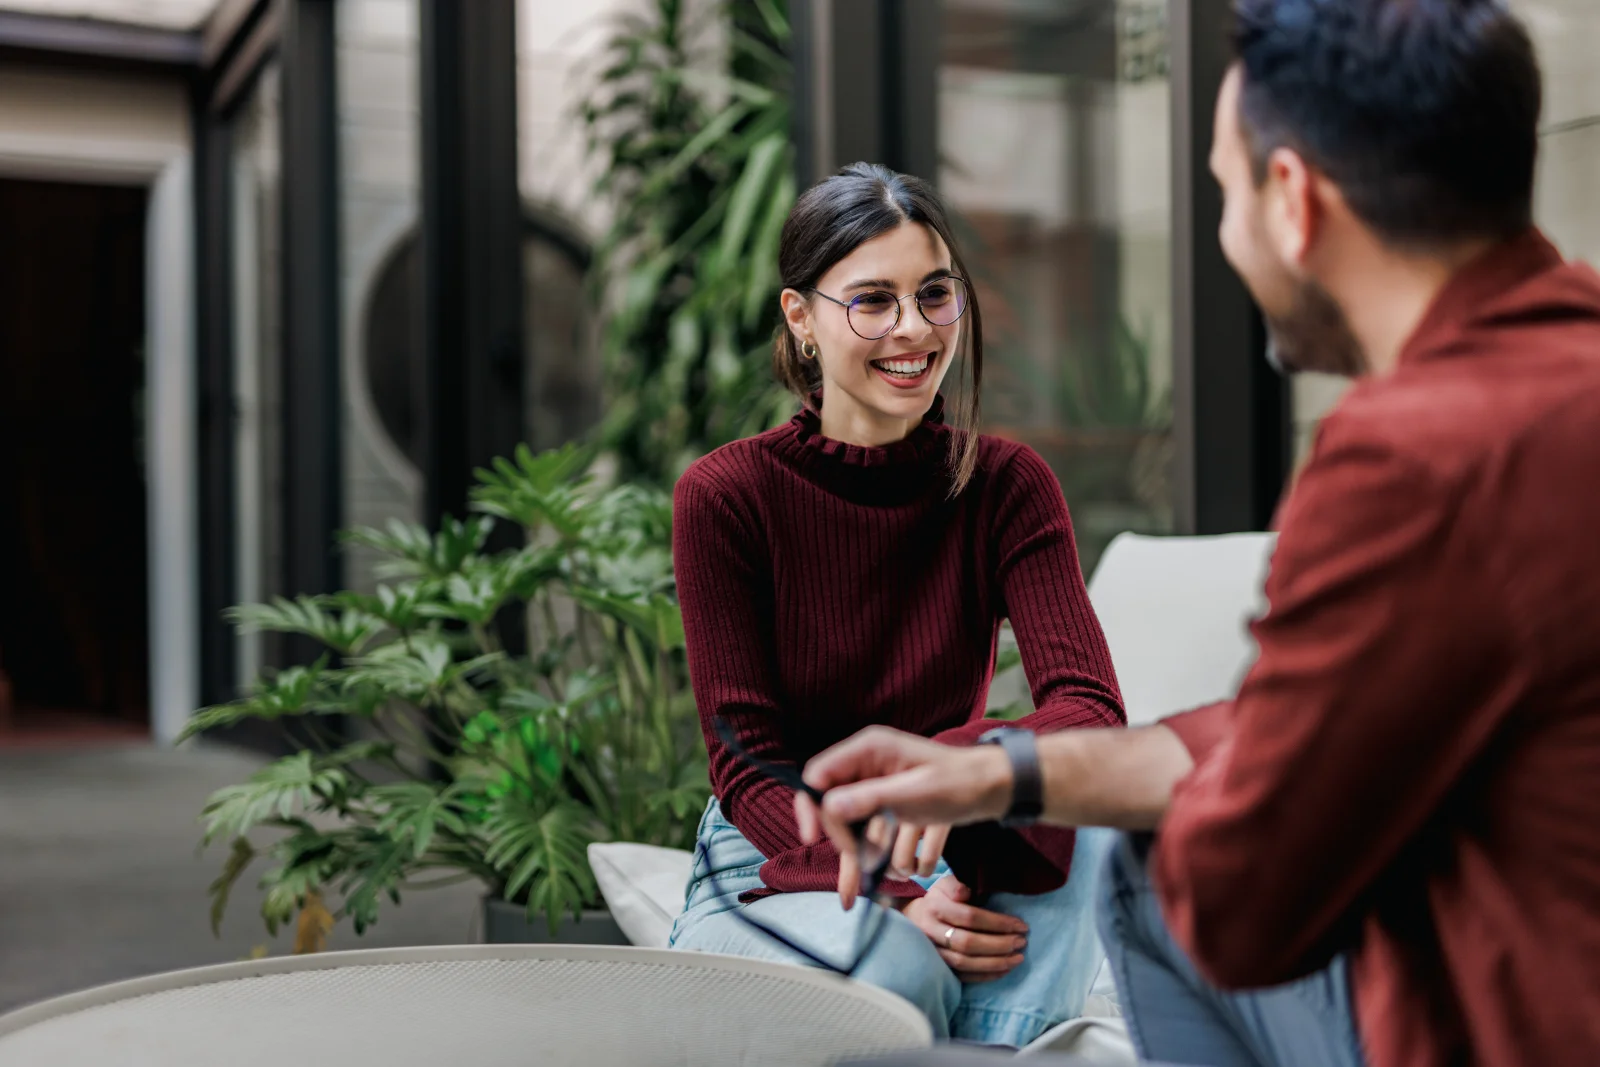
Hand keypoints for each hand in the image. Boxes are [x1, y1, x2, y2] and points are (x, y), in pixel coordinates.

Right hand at [795, 727, 1013, 903]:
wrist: (994, 787)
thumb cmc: (960, 782)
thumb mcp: (914, 793)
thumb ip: (869, 799)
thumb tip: (828, 806)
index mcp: (868, 750)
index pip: (819, 776)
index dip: (812, 807)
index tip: (814, 838)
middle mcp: (867, 766)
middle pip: (834, 807)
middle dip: (847, 842)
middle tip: (862, 869)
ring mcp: (878, 787)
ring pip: (854, 828)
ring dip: (869, 855)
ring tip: (883, 883)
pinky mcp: (889, 806)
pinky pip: (873, 834)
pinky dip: (883, 856)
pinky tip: (899, 875)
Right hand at [900, 875, 1026, 983]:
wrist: (913, 921)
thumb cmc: (938, 900)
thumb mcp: (945, 885)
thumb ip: (957, 884)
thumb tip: (966, 892)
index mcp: (936, 908)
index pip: (970, 917)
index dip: (997, 923)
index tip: (1020, 925)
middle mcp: (932, 932)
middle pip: (968, 943)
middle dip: (999, 944)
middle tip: (1021, 942)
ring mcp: (934, 953)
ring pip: (965, 962)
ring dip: (995, 963)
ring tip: (1018, 958)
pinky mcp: (939, 968)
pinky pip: (963, 976)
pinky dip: (986, 975)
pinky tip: (1004, 970)